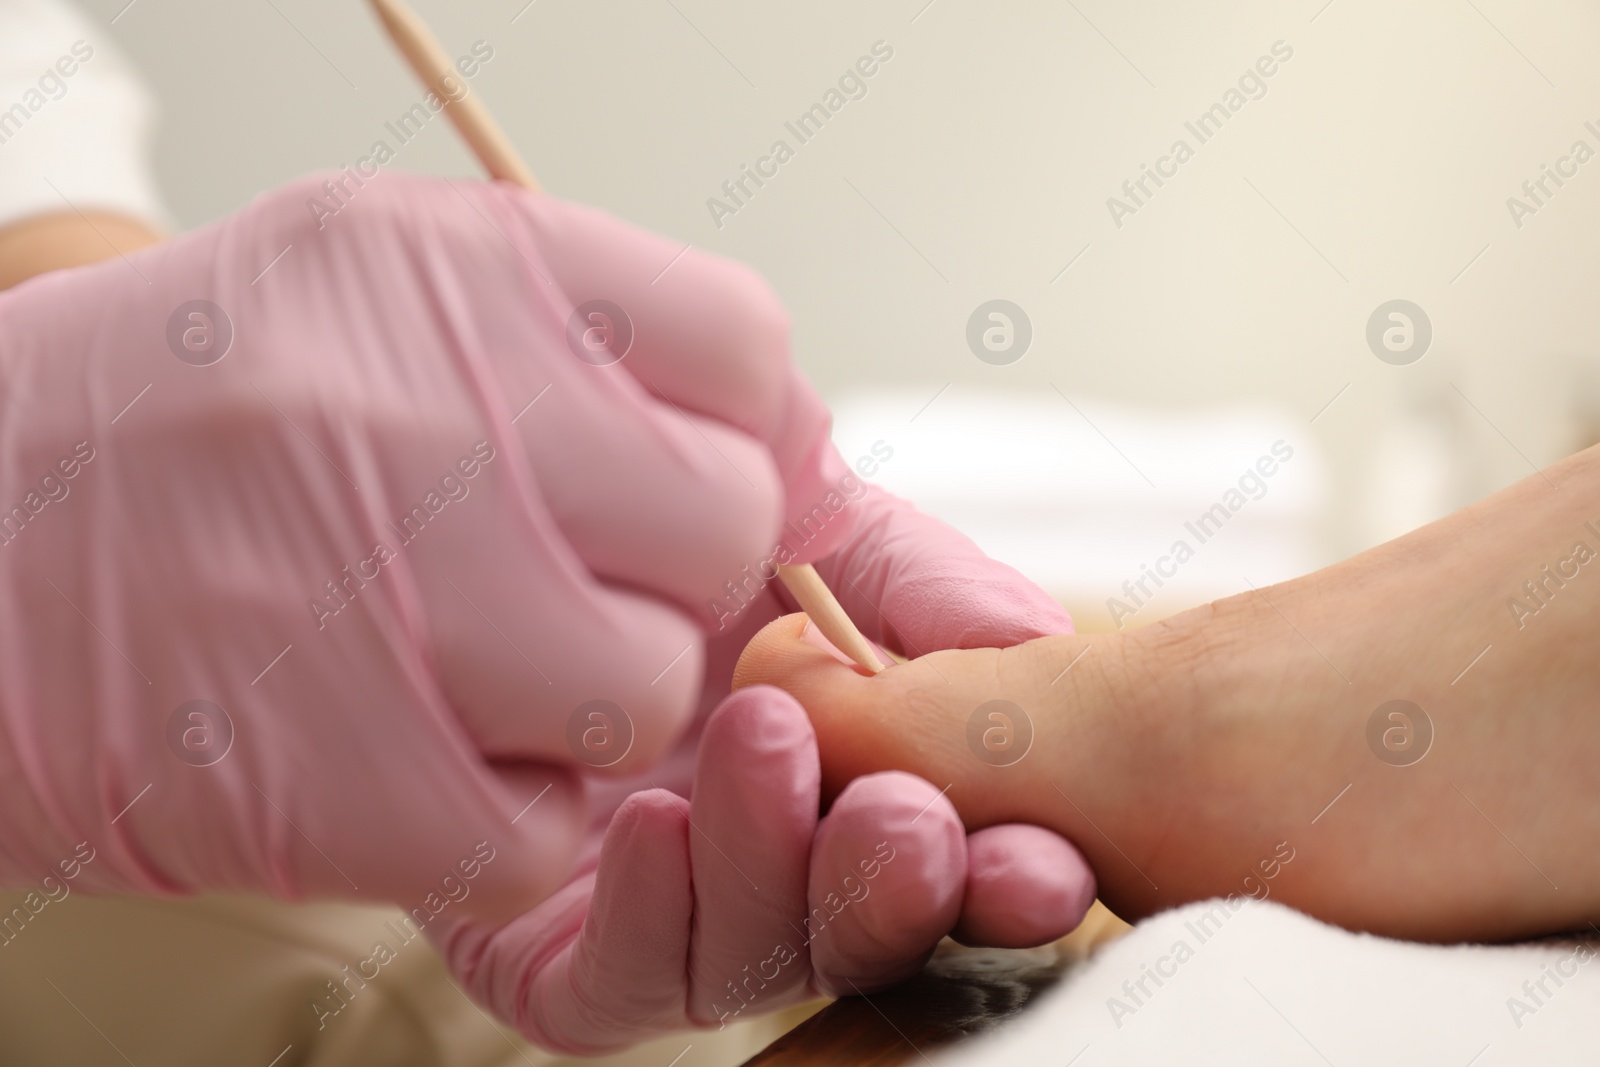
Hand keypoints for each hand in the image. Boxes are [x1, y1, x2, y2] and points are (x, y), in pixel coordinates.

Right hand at [0, 169, 856, 914]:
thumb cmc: (185, 416)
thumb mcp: (381, 287)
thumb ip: (593, 344)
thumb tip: (795, 447)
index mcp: (464, 269)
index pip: (746, 350)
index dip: (750, 434)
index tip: (694, 482)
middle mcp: (442, 415)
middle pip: (729, 527)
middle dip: (677, 579)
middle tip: (572, 585)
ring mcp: (405, 599)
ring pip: (650, 692)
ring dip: (587, 709)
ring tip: (473, 673)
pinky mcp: (354, 777)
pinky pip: (544, 828)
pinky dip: (494, 816)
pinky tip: (407, 752)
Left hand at [435, 486, 1097, 1052]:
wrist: (507, 528)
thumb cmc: (685, 548)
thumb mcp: (825, 535)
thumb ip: (928, 587)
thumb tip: (1039, 645)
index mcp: (871, 796)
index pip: (965, 872)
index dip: (1010, 881)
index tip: (1038, 858)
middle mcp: (787, 877)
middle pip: (869, 939)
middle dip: (898, 889)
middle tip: (905, 815)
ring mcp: (679, 926)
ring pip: (750, 963)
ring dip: (771, 863)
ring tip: (764, 739)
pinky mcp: (563, 961)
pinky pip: (617, 978)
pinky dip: (649, 907)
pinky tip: (652, 818)